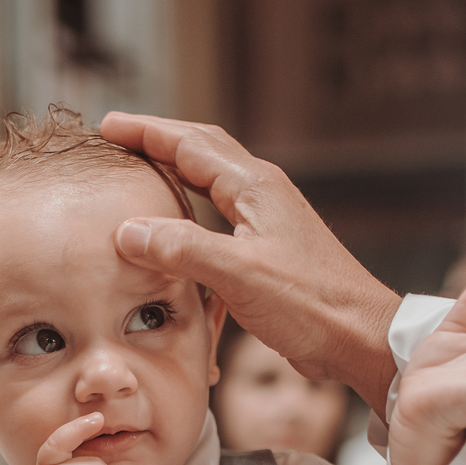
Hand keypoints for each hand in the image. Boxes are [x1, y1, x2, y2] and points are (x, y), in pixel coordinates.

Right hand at [99, 113, 399, 408]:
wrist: (357, 336)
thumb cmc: (311, 303)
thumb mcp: (239, 273)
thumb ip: (182, 248)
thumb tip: (128, 231)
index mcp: (255, 187)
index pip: (190, 144)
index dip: (146, 132)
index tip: (107, 128)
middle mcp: (261, 195)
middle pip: (202, 152)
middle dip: (158, 141)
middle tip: (118, 140)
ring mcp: (266, 223)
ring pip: (211, 184)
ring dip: (175, 174)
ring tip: (141, 175)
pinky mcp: (268, 252)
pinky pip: (218, 219)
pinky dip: (190, 214)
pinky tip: (177, 231)